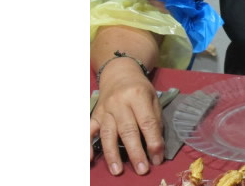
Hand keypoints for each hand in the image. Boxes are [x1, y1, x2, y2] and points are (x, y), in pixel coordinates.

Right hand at [90, 58, 163, 175]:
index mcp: (138, 95)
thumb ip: (155, 120)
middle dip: (135, 152)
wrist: (119, 73)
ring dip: (112, 154)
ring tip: (117, 170)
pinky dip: (87, 144)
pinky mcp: (95, 114)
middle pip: (127, 130)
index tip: (157, 159)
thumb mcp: (153, 98)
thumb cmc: (140, 89)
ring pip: (108, 133)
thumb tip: (156, 147)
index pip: (147, 122)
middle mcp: (119, 102)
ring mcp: (105, 109)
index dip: (153, 142)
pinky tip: (89, 158)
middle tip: (142, 170)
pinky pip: (88, 130)